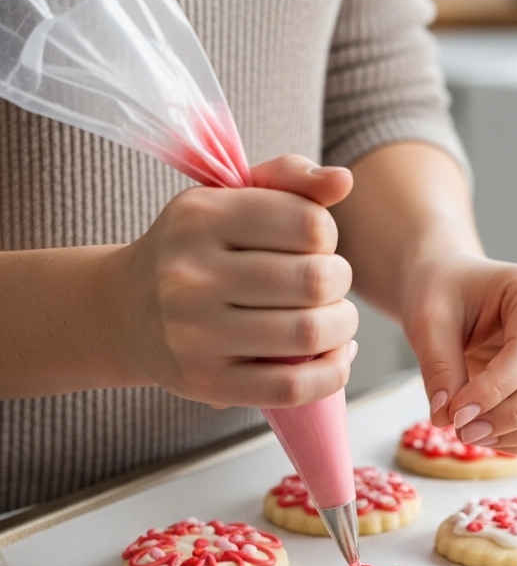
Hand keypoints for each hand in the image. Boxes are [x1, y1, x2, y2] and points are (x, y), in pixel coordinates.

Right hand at [99, 156, 358, 407]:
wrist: (124, 312)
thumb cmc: (193, 251)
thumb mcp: (227, 199)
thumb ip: (287, 179)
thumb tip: (341, 180)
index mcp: (200, 218)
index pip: (308, 224)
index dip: (327, 236)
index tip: (312, 245)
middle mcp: (191, 276)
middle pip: (314, 281)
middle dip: (338, 283)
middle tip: (327, 286)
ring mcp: (195, 335)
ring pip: (308, 333)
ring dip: (342, 329)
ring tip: (333, 322)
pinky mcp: (206, 383)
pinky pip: (291, 387)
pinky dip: (330, 373)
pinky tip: (333, 358)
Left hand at [401, 253, 516, 451]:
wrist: (454, 291)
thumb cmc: (443, 295)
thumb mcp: (428, 322)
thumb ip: (439, 367)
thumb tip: (446, 418)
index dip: (494, 391)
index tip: (456, 415)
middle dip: (511, 416)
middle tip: (463, 432)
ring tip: (474, 435)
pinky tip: (491, 437)